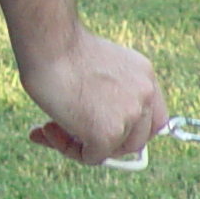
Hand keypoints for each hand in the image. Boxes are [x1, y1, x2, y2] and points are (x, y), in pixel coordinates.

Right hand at [21, 28, 167, 167]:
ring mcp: (130, 115)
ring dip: (82, 145)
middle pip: (136, 139)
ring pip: (114, 150)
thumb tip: (94, 125)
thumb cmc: (59, 49)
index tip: (100, 125)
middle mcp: (145, 95)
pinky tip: (47, 129)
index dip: (129, 130)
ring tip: (50, 128)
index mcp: (145, 76)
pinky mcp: (108, 133)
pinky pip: (93, 157)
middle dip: (105, 142)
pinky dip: (68, 149)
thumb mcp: (98, 70)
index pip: (152, 119)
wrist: (48, 41)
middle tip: (70, 129)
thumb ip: (107, 95)